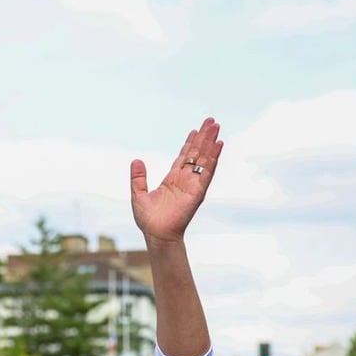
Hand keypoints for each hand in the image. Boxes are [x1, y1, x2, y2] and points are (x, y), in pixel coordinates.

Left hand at [130, 117, 222, 242]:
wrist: (156, 235)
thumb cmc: (148, 220)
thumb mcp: (138, 194)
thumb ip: (138, 178)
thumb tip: (136, 160)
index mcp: (172, 180)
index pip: (183, 157)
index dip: (190, 143)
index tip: (195, 130)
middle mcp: (184, 180)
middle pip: (196, 153)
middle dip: (203, 137)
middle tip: (211, 121)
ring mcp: (192, 184)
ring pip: (204, 158)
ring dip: (210, 142)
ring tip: (216, 126)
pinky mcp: (198, 191)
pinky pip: (207, 172)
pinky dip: (214, 158)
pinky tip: (219, 145)